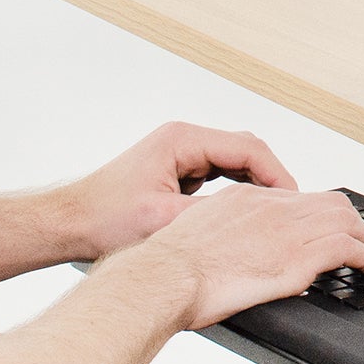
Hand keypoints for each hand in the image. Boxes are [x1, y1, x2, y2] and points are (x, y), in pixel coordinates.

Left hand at [65, 122, 296, 260]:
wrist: (69, 224)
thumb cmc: (102, 218)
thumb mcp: (162, 221)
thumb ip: (211, 216)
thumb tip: (252, 221)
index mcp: (183, 140)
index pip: (249, 147)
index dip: (277, 174)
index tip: (293, 201)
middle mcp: (185, 140)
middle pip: (248, 151)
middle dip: (271, 179)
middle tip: (289, 211)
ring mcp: (183, 154)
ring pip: (237, 163)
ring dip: (256, 187)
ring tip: (274, 215)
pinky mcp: (180, 171)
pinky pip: (222, 175)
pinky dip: (238, 192)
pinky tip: (247, 215)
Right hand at [141, 183, 363, 328]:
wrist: (162, 278)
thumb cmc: (167, 269)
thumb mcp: (196, 236)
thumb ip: (223, 235)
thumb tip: (236, 252)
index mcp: (245, 200)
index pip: (299, 197)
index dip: (323, 213)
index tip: (332, 228)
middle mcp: (270, 208)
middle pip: (331, 202)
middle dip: (353, 222)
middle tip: (363, 242)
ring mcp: (285, 232)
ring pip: (347, 221)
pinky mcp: (294, 259)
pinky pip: (347, 248)